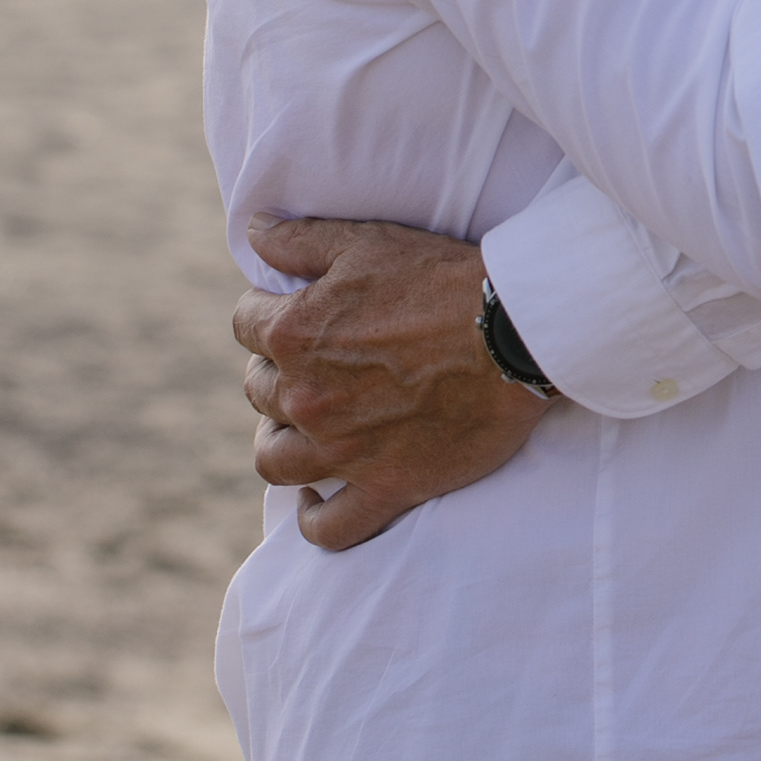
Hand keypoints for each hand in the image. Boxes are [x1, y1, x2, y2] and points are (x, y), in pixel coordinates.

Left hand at [232, 216, 548, 550]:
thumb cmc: (442, 279)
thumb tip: (254, 234)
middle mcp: (306, 397)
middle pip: (258, 389)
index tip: (294, 309)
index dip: (266, 311)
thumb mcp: (366, 241)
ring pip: (274, 460)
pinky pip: (329, 527)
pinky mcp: (385, 488)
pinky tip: (317, 494)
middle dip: (277, 370)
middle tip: (315, 359)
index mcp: (295, 334)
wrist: (515, 332)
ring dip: (280, 438)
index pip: (245, 324)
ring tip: (305, 423)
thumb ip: (300, 240)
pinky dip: (314, 516)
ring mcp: (343, 450)